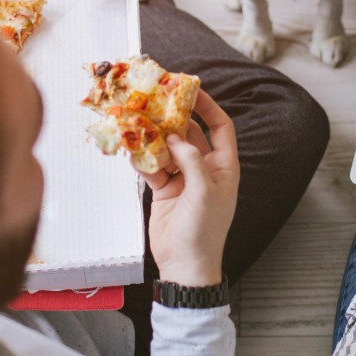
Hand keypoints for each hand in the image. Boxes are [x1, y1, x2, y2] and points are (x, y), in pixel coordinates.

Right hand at [137, 90, 238, 286]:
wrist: (185, 265)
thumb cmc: (204, 231)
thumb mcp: (203, 193)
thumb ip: (191, 160)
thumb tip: (175, 136)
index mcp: (224, 166)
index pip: (220, 127)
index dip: (209, 107)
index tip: (192, 90)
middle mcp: (204, 168)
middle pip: (189, 134)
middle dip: (173, 119)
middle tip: (155, 102)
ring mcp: (183, 178)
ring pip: (167, 149)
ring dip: (154, 138)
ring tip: (138, 122)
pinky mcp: (164, 189)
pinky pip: (153, 167)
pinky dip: (143, 159)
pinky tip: (132, 152)